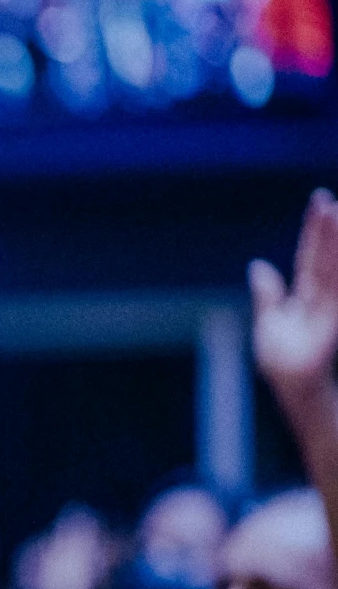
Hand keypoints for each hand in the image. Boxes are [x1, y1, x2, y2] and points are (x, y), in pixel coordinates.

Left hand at [250, 189, 337, 402]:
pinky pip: (336, 292)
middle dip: (328, 230)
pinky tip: (337, 255)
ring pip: (334, 268)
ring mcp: (330, 308)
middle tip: (328, 200)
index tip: (320, 201)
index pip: (311, 255)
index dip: (315, 230)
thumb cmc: (282, 362)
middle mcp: (322, 297)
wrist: (293, 388)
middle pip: (326, 257)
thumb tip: (258, 265)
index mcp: (306, 294)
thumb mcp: (268, 324)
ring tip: (337, 214)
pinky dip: (337, 269)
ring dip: (336, 244)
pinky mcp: (332, 322)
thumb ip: (267, 295)